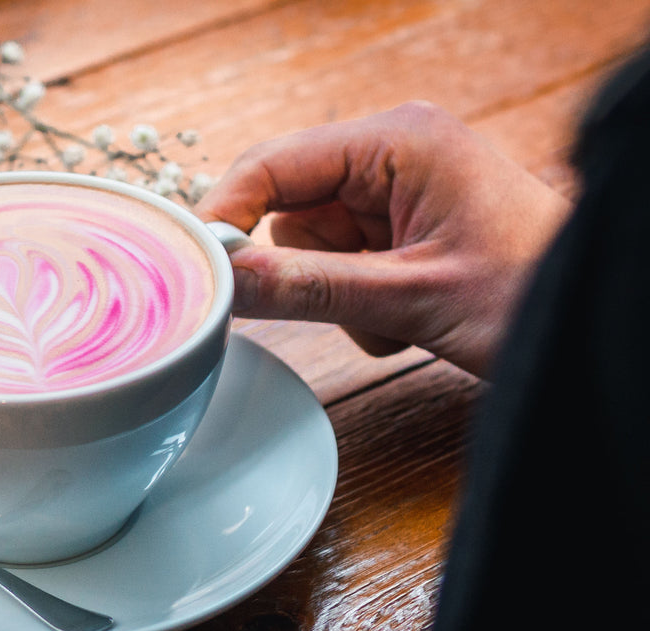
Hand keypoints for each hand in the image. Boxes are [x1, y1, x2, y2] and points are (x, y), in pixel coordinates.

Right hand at [196, 101, 572, 376]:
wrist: (598, 320)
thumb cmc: (534, 292)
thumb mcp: (412, 298)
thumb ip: (308, 288)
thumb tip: (224, 282)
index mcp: (397, 142)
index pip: (273, 164)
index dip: (226, 215)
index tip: (201, 271)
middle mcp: (391, 156)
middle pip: (286, 207)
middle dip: (301, 266)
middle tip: (335, 307)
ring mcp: (396, 195)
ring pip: (308, 244)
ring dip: (333, 291)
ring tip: (393, 315)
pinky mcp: (401, 231)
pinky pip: (338, 264)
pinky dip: (356, 302)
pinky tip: (405, 317)